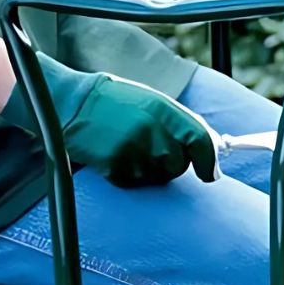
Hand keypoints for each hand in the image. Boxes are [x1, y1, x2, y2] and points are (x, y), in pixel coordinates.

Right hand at [2, 54, 218, 186]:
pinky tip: (115, 155)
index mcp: (165, 110)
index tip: (209, 173)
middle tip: (150, 148)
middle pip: (179, 165)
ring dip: (148, 169)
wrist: (73, 104)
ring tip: (129, 146)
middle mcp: (152, 130)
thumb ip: (181, 125)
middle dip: (171, 164)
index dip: (208, 161)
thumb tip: (210, 155)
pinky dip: (127, 174)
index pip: (200, 141)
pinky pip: (133, 182)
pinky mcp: (115, 166)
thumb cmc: (117, 103)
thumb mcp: (153, 103)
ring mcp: (133, 149)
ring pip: (156, 177)